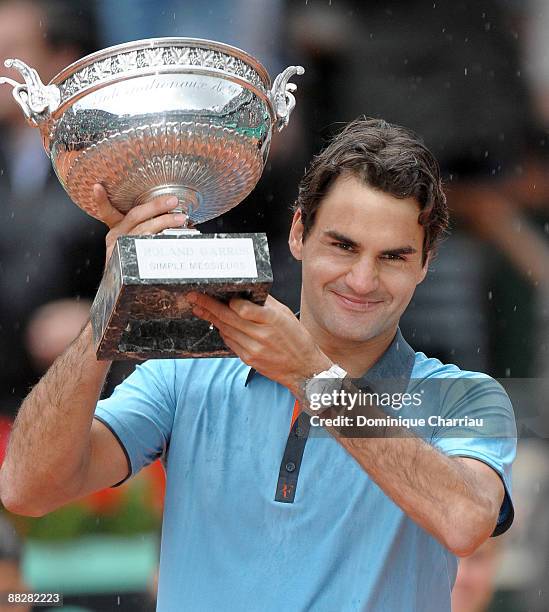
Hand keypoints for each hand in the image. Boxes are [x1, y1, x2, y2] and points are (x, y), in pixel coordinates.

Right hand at [91, 184, 187, 265]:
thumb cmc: (132, 259)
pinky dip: (163, 241)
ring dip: (164, 223)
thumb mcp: (132, 239)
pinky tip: (174, 237)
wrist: (125, 286)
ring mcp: (123, 249)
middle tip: (172, 201)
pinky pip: (150, 249)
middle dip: (155, 206)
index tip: (98, 187)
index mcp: (116, 229)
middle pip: (135, 217)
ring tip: (180, 219)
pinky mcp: (132, 263)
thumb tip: (172, 214)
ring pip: (144, 232)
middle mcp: (117, 237)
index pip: (106, 211)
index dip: (101, 200)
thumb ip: (144, 225)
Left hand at [187, 293, 331, 397]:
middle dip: (208, 306)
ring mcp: (253, 349)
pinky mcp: (248, 359)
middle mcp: (261, 335)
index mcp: (273, 320)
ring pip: (226, 330)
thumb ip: (266, 303)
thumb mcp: (286, 315)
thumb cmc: (297, 339)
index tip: (220, 293)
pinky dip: (224, 331)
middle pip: (228, 318)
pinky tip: (218, 324)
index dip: (229, 301)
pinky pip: (230, 342)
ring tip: (200, 308)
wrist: (303, 369)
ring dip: (211, 318)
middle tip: (194, 296)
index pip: (243, 308)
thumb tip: (246, 291)